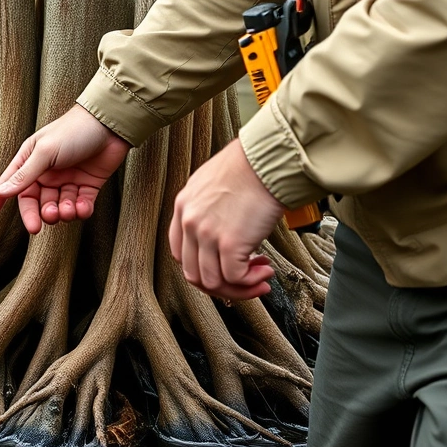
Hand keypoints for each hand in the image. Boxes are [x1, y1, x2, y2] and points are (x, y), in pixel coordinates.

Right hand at [0, 104, 130, 233]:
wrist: (110, 124)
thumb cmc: (73, 131)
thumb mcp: (45, 153)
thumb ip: (24, 175)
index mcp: (30, 161)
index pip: (8, 186)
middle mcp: (47, 173)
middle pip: (35, 202)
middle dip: (38, 214)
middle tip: (41, 224)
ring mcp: (67, 180)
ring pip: (58, 207)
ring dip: (61, 213)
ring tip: (66, 209)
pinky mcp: (87, 186)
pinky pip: (79, 206)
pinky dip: (80, 211)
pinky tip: (82, 207)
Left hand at [169, 139, 284, 299]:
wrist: (267, 159)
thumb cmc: (250, 167)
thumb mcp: (211, 183)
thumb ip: (207, 208)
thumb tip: (222, 232)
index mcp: (183, 207)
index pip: (180, 254)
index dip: (203, 268)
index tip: (223, 268)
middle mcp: (190, 222)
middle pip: (193, 273)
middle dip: (221, 285)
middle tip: (244, 280)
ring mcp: (207, 234)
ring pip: (213, 282)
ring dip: (239, 287)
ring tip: (260, 276)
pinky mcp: (229, 243)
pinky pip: (235, 277)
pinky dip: (251, 281)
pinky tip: (265, 271)